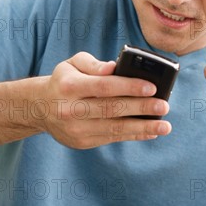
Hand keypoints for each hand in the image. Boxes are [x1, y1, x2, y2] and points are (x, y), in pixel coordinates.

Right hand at [38, 52, 170, 148]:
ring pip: (114, 129)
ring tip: (165, 126)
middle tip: (164, 106)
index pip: (104, 86)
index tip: (152, 87)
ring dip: (143, 127)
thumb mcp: (73, 63)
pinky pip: (112, 138)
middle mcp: (71, 109)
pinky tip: (151, 132)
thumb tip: (113, 67)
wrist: (41, 107)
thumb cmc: (65, 80)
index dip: (129, 87)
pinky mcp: (83, 142)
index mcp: (69, 86)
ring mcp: (76, 129)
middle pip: (112, 109)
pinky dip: (134, 135)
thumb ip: (93, 63)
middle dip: (141, 108)